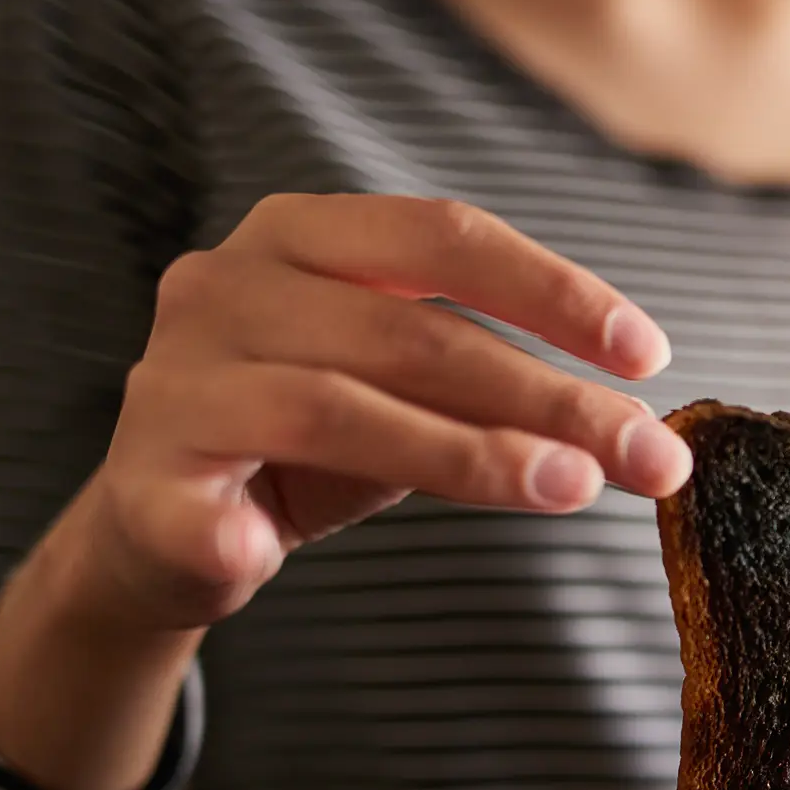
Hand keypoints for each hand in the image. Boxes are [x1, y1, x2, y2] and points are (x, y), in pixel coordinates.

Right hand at [0, 193, 689, 789]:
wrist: (168, 524)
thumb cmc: (314, 441)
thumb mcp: (414, 392)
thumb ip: (501, 387)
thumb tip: (639, 428)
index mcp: (303, 237)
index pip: (442, 238)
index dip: (553, 291)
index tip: (648, 355)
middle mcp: (229, 286)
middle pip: (415, 333)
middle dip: (549, 396)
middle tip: (647, 455)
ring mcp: (176, 383)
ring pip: (336, 409)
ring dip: (466, 455)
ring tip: (567, 490)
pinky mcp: (141, 483)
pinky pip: (196, 510)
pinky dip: (234, 534)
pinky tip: (262, 553)